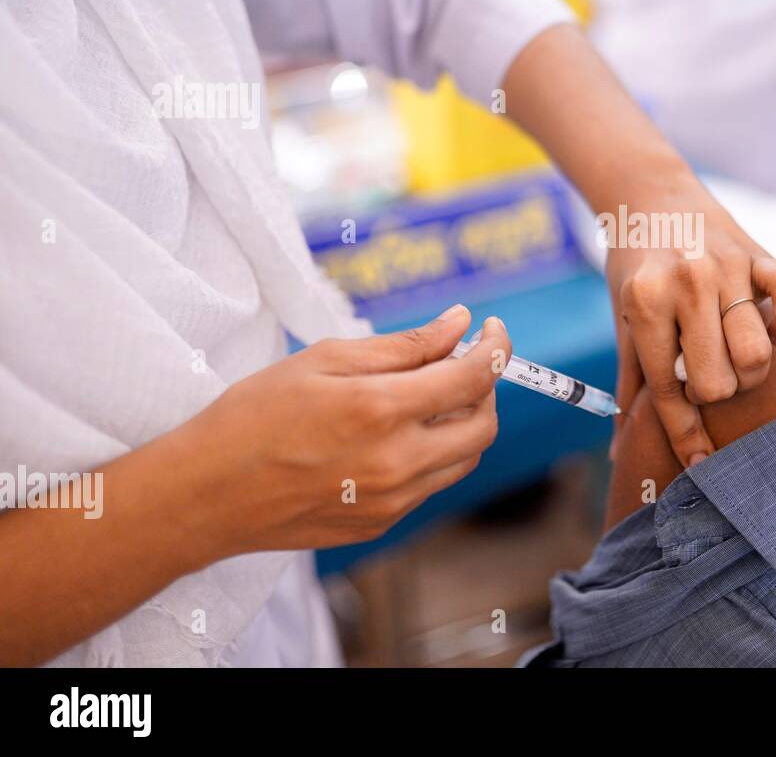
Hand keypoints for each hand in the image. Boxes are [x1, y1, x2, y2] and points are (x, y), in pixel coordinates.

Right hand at [177, 306, 508, 556]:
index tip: (492, 329)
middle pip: (484, 425)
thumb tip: (459, 324)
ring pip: (464, 459)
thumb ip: (403, 345)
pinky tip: (393, 434)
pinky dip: (431, 452)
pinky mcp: (382, 523)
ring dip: (462, 423)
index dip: (495, 348)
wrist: (207, 494)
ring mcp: (393, 500)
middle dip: (485, 388)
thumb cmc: (254, 416)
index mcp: (381, 411)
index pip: (473, 378)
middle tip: (460, 363)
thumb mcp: (324, 360)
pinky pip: (431, 484)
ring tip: (426, 396)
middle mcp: (397, 463)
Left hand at [604, 173, 775, 467]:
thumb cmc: (634, 269)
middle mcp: (688, 282)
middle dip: (714, 394)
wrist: (649, 195)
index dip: (685, 432)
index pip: (670, 388)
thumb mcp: (624, 322)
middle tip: (704, 374)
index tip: (699, 462)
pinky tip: (765, 324)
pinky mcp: (763, 254)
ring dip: (747, 370)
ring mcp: (730, 267)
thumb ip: (631, 384)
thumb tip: (622, 452)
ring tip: (730, 354)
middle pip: (720, 384)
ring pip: (757, 356)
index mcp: (645, 302)